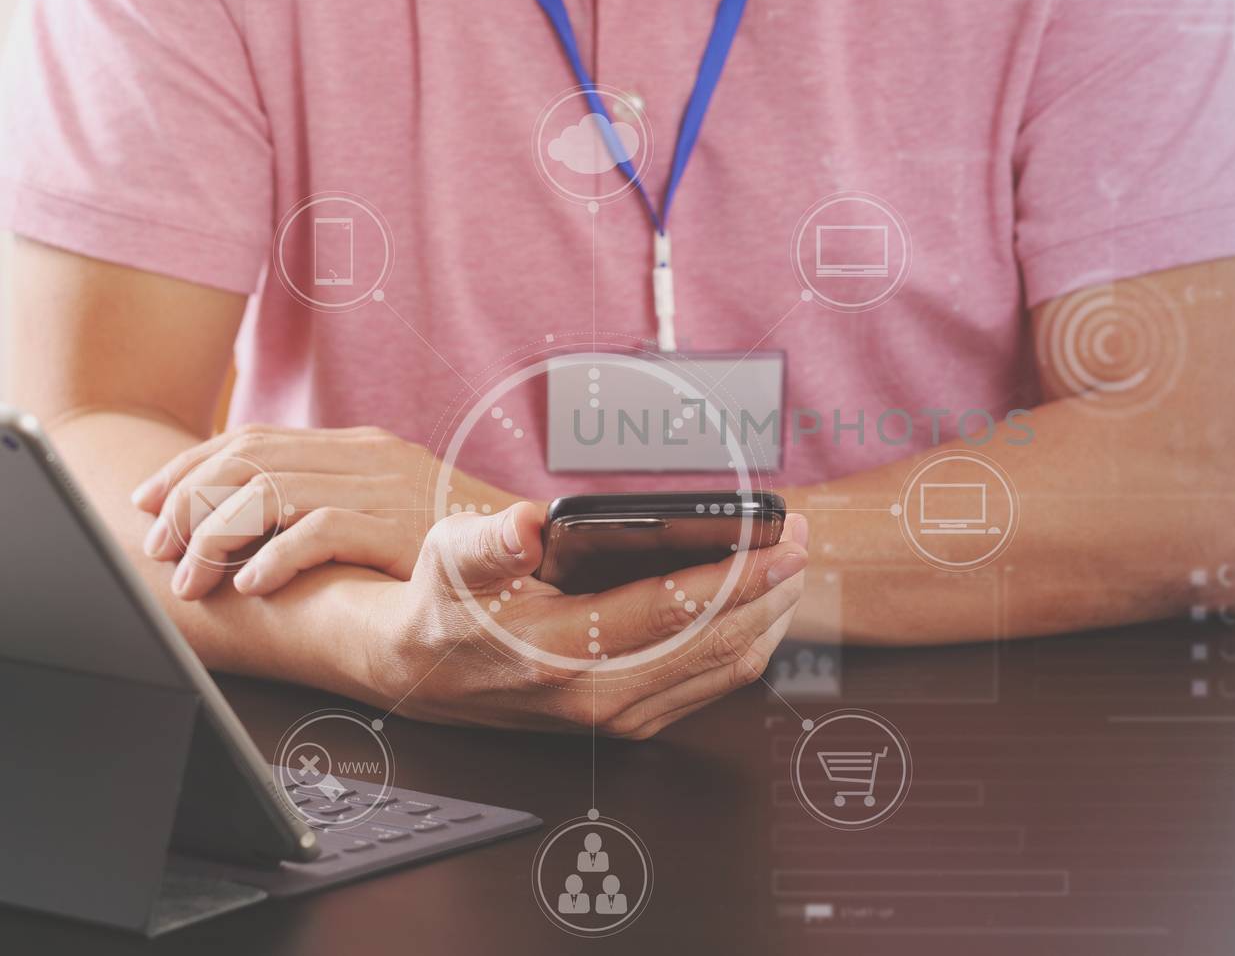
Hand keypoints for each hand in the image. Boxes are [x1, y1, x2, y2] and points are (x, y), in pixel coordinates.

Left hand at [131, 424, 518, 599]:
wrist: (543, 553)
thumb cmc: (463, 543)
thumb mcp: (393, 508)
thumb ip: (335, 500)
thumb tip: (256, 515)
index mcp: (361, 445)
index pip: (253, 439)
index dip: (190, 468)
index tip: (149, 503)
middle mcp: (368, 455)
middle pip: (248, 461)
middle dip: (189, 504)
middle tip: (159, 549)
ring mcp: (386, 488)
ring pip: (270, 492)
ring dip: (217, 536)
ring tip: (193, 577)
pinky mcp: (403, 527)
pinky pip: (321, 531)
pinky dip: (276, 555)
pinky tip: (251, 583)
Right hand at [363, 502, 809, 736]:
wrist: (422, 673)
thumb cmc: (445, 604)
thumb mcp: (449, 558)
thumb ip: (490, 541)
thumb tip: (529, 525)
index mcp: (560, 653)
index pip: (675, 611)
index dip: (739, 575)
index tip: (784, 541)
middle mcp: (598, 695)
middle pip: (718, 643)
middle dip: (772, 589)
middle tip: (800, 537)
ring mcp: (619, 715)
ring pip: (726, 670)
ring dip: (769, 617)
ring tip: (790, 564)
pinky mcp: (631, 720)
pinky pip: (712, 686)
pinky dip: (748, 643)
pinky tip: (759, 605)